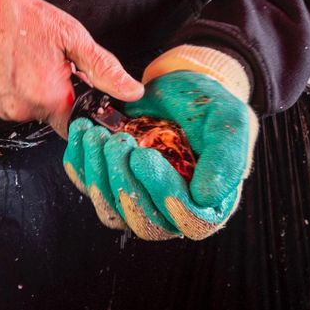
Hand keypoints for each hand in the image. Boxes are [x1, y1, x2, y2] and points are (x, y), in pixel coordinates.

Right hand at [0, 0, 143, 135]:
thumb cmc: (18, 19)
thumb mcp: (70, 35)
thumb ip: (104, 68)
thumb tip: (131, 91)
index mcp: (49, 97)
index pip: (80, 126)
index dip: (87, 110)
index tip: (86, 92)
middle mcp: (25, 110)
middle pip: (58, 115)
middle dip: (64, 93)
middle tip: (58, 64)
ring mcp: (6, 109)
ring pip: (38, 108)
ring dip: (43, 90)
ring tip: (36, 59)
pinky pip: (19, 103)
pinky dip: (24, 88)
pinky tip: (21, 65)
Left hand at [63, 50, 257, 240]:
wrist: (180, 86)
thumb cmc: (209, 106)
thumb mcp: (229, 123)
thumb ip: (226, 159)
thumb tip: (206, 197)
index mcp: (209, 203)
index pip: (189, 220)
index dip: (166, 194)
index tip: (145, 157)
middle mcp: (172, 209)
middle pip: (146, 223)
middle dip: (126, 185)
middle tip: (119, 143)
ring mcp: (140, 198)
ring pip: (113, 211)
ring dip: (99, 175)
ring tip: (98, 135)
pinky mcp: (111, 183)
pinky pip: (90, 187)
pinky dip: (80, 163)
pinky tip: (84, 133)